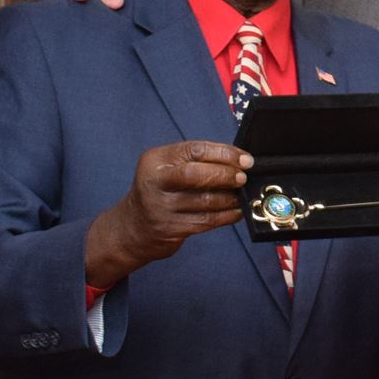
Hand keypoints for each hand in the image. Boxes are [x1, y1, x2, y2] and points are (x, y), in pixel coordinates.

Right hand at [85, 141, 250, 287]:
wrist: (132, 228)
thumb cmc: (159, 192)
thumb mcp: (166, 169)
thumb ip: (195, 161)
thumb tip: (238, 160)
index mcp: (155, 160)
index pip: (194, 150)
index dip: (224, 153)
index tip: (245, 160)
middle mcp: (155, 181)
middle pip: (196, 174)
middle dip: (225, 175)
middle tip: (243, 178)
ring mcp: (161, 207)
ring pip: (204, 200)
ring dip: (230, 198)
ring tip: (242, 195)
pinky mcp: (170, 228)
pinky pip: (206, 220)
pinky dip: (226, 216)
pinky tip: (237, 212)